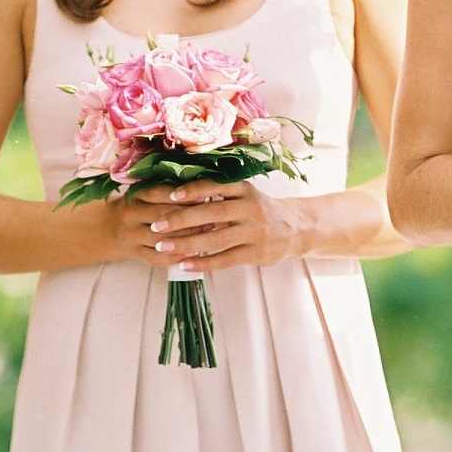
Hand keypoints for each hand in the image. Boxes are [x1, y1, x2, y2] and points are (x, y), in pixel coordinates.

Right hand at [111, 185, 199, 266]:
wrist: (110, 227)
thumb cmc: (140, 206)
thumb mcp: (147, 192)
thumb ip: (168, 188)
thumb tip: (203, 186)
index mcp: (136, 194)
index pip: (160, 193)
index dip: (183, 196)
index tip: (205, 198)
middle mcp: (130, 214)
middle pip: (162, 216)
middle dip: (189, 218)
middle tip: (212, 219)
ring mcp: (131, 235)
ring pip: (161, 239)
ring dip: (186, 239)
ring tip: (207, 236)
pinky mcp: (134, 253)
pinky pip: (156, 258)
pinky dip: (176, 257)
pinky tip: (193, 255)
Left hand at [145, 180, 306, 272]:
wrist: (295, 228)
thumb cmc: (258, 210)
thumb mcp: (244, 195)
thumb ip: (218, 193)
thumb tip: (176, 192)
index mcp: (244, 189)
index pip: (215, 186)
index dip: (192, 190)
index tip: (169, 195)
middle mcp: (250, 208)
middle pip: (212, 213)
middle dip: (181, 219)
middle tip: (156, 226)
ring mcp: (255, 231)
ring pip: (216, 239)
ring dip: (187, 244)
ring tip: (163, 247)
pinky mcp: (256, 253)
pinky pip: (225, 259)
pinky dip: (203, 263)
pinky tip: (184, 265)